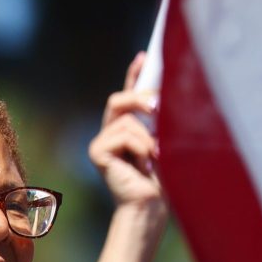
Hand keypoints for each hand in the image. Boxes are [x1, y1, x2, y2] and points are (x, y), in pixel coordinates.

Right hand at [88, 53, 162, 210]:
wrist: (149, 205)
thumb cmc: (161, 178)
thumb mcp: (163, 142)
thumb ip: (158, 121)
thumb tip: (160, 98)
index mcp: (126, 129)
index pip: (128, 95)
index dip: (134, 75)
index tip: (144, 57)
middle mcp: (109, 133)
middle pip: (119, 99)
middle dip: (140, 99)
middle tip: (160, 108)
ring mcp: (101, 142)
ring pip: (126, 121)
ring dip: (147, 137)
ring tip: (155, 157)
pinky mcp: (97, 152)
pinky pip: (123, 134)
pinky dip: (140, 147)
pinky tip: (144, 164)